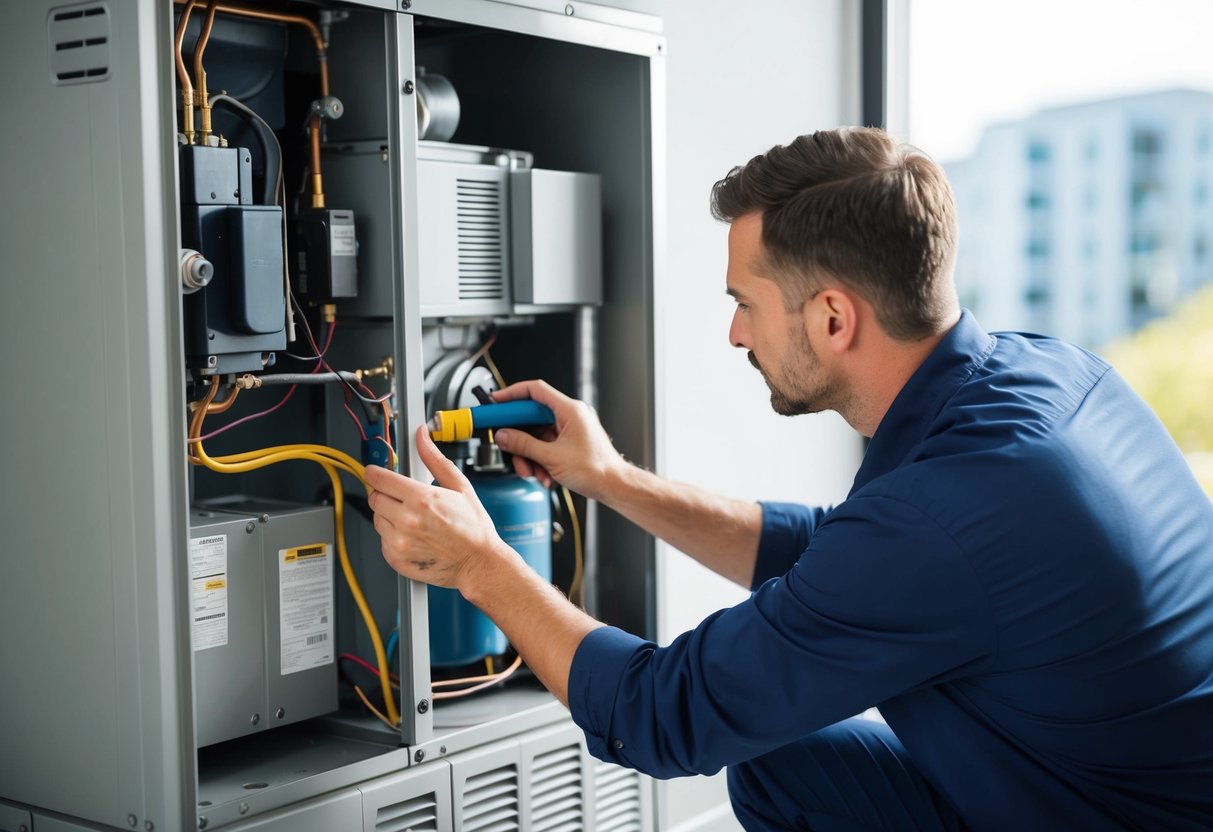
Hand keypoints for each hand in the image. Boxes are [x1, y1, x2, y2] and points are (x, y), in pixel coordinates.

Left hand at [366, 426, 515, 592]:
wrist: (478, 563)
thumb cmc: (473, 528)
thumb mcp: (459, 486)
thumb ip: (434, 459)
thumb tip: (422, 437)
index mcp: (421, 499)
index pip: (379, 478)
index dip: (375, 473)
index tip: (375, 473)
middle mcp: (407, 521)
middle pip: (375, 498)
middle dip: (386, 494)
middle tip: (405, 499)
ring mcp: (399, 542)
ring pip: (377, 519)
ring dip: (389, 516)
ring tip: (414, 520)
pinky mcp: (396, 558)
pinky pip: (382, 540)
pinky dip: (393, 537)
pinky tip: (414, 536)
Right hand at [491, 380, 624, 500]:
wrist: (614, 486)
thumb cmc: (595, 469)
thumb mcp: (552, 457)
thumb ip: (524, 445)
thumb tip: (504, 436)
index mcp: (569, 410)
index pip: (535, 390)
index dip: (512, 394)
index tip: (495, 402)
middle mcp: (570, 415)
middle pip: (532, 417)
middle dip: (519, 437)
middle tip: (506, 446)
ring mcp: (570, 429)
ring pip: (537, 435)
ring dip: (529, 455)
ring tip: (531, 472)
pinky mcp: (569, 442)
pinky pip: (546, 445)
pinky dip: (539, 460)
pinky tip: (543, 476)